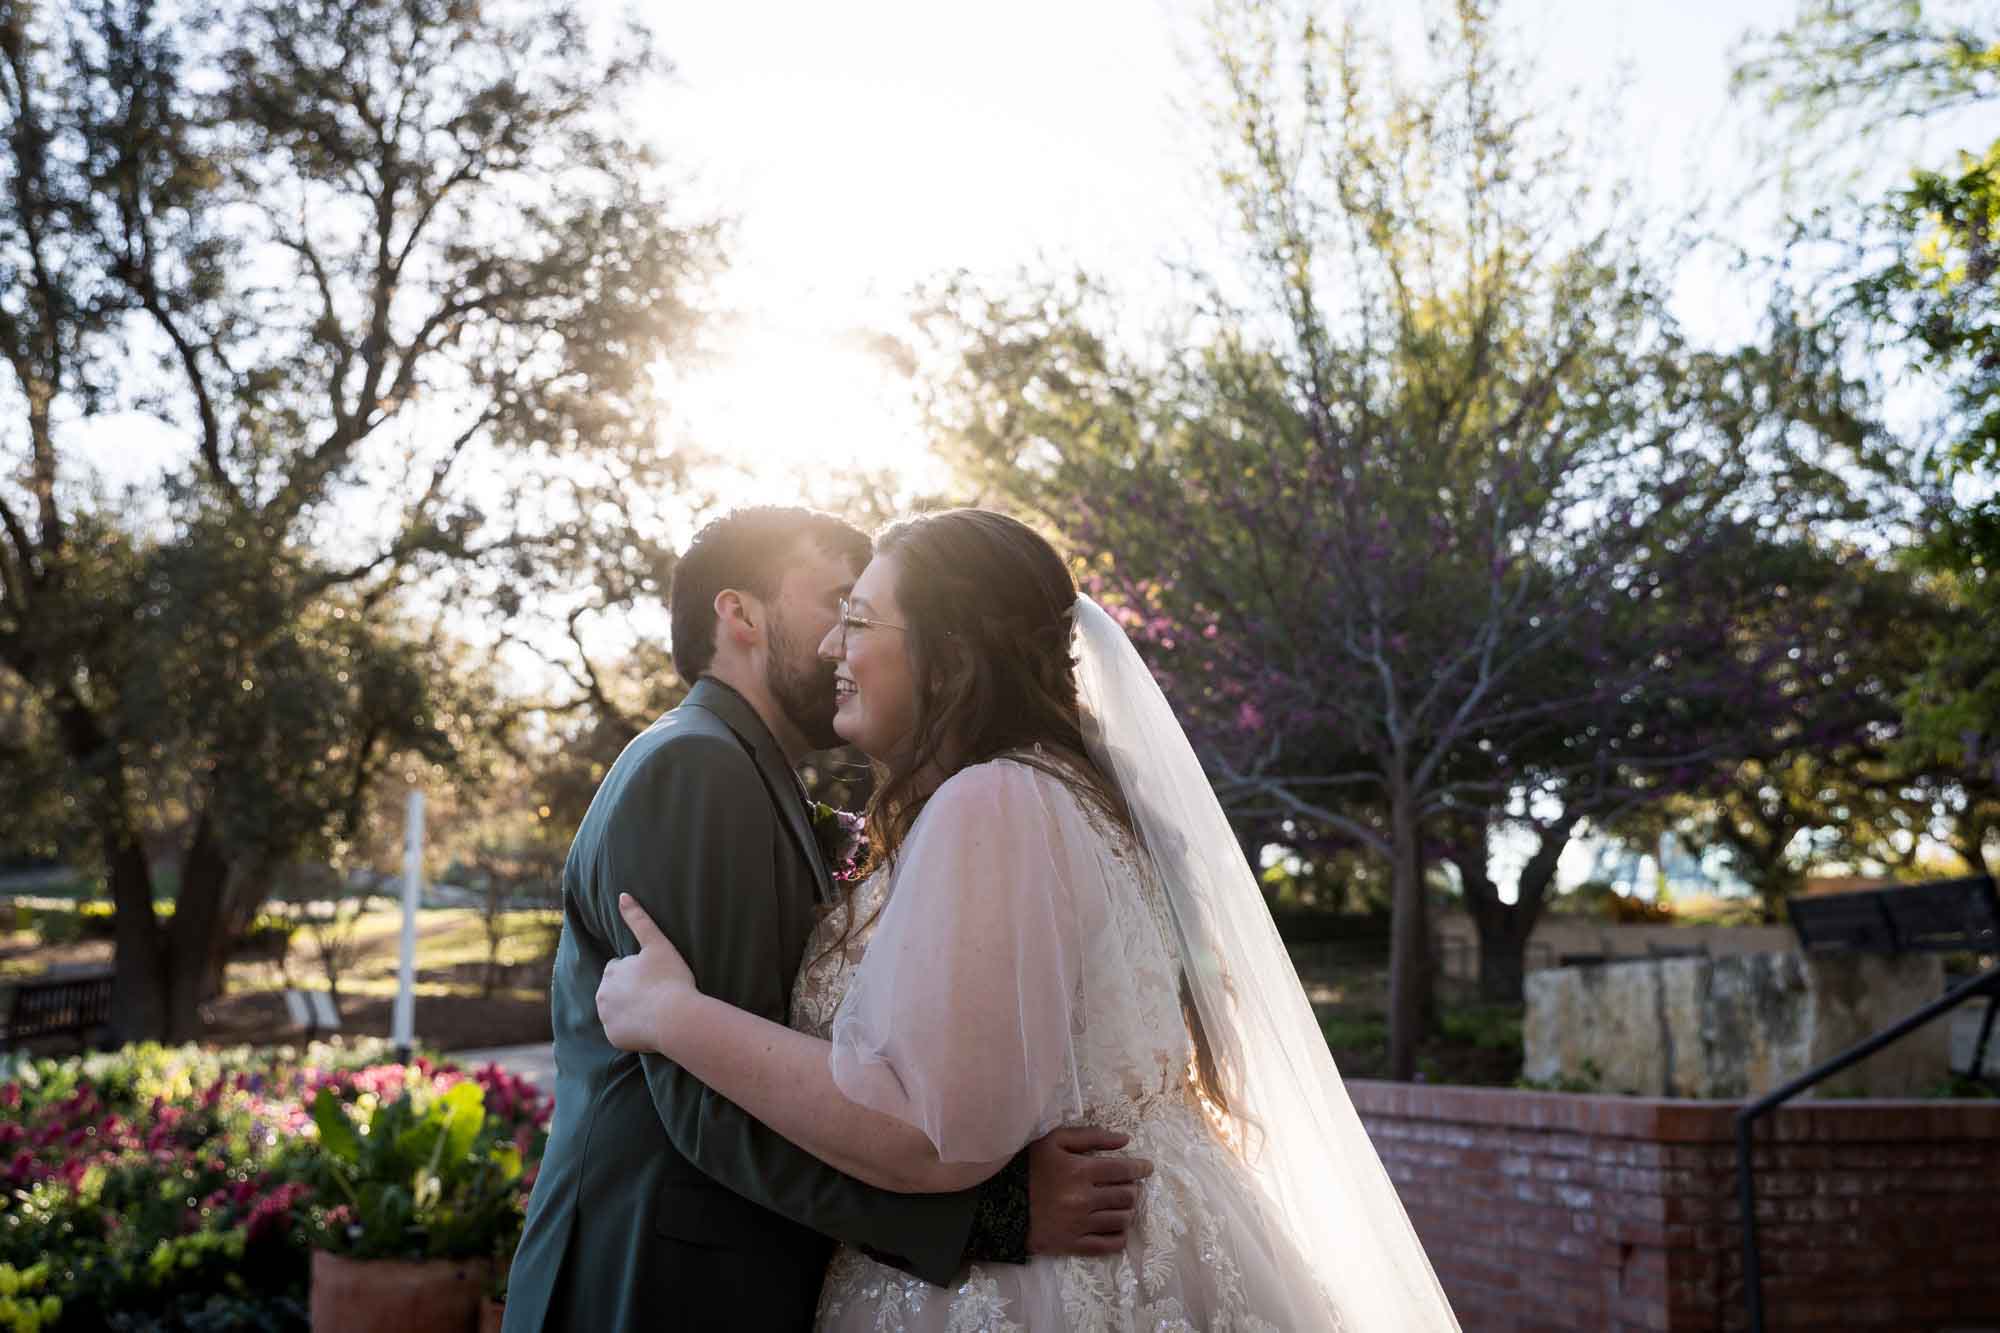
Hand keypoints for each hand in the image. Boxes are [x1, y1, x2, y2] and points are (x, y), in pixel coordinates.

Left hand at [595, 892, 696, 1054]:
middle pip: (615, 990)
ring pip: (616, 1010)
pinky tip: (650, 1026)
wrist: (677, 1018)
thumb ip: (638, 919)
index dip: (637, 971)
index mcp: (611, 970)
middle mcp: (602, 994)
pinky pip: (621, 1032)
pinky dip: (632, 1030)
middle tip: (656, 993)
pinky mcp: (614, 1037)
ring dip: (629, 1009)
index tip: (655, 976)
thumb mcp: (657, 943)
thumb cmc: (670, 978)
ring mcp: (607, 1018)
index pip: (619, 968)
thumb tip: (622, 895)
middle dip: (629, 991)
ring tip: (654, 1010)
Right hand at [1025, 1126, 1153, 1257]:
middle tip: (1128, 1186)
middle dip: (1132, 1189)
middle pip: (1126, 1196)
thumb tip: (1125, 1140)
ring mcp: (1079, 1225)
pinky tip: (1115, 1228)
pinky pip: (1108, 1245)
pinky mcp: (1072, 1245)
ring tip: (1121, 1205)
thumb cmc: (1029, 1167)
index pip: (1123, 1170)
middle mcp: (1083, 1199)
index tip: (1147, 1168)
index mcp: (1079, 1170)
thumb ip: (1091, 1136)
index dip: (1140, 1168)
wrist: (999, 1204)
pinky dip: (1118, 1237)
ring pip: (1121, 1220)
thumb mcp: (1054, 1141)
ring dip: (1127, 1211)